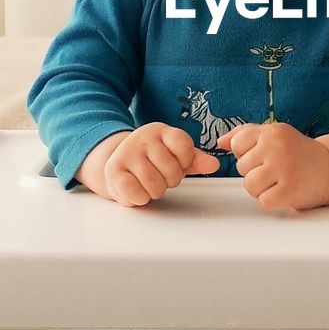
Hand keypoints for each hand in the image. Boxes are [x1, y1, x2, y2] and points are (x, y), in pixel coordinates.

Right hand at [77, 124, 219, 206]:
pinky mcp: (114, 171)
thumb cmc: (153, 161)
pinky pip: (137, 194)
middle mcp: (142, 138)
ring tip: (149, 182)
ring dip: (156, 191)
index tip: (179, 163)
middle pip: (171, 170)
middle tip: (161, 175)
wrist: (118, 165)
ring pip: (155, 185)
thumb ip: (196, 160)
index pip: (184, 147)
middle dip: (170, 180)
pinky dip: (141, 198)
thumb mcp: (177, 156)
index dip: (185, 162)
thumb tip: (214, 164)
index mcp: (161, 131)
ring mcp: (126, 153)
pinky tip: (137, 189)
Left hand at [216, 122, 328, 210]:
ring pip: (249, 185)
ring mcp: (284, 167)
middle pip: (242, 167)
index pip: (237, 144)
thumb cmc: (297, 152)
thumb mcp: (274, 135)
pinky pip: (263, 201)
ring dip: (261, 189)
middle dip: (255, 172)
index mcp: (272, 131)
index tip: (265, 156)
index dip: (248, 155)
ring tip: (278, 182)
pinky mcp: (291, 188)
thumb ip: (245, 134)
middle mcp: (277, 146)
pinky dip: (272, 201)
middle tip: (276, 170)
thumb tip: (220, 142)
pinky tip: (285, 192)